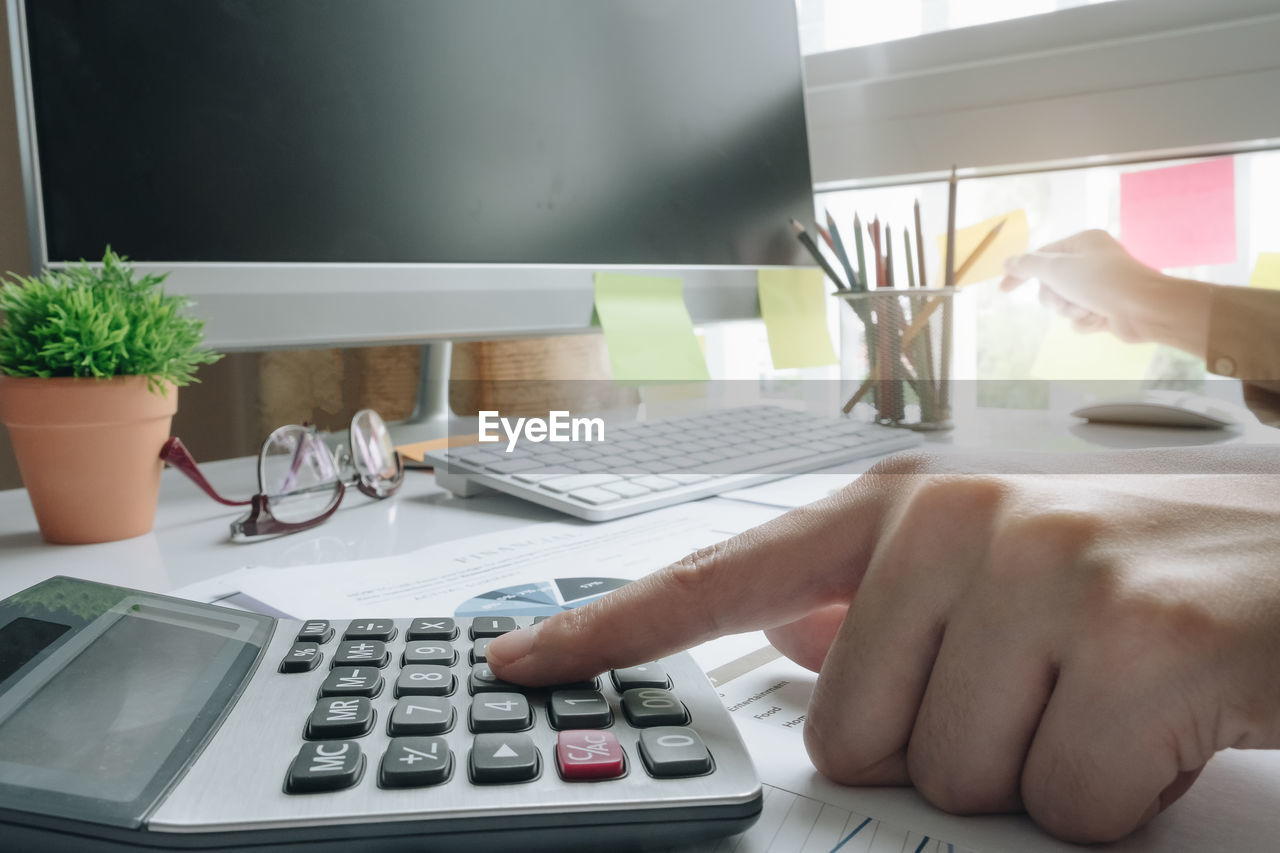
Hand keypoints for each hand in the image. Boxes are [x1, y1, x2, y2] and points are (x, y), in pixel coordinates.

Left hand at [488, 447, 1279, 842]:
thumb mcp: (995, 561)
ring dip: (1029, 775)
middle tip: (1035, 692)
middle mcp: (955, 524)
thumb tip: (782, 623)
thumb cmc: (1144, 574)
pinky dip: (1106, 798)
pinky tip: (1151, 724)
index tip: (524, 665)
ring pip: (948, 778)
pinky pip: (1056, 804)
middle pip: (848, 733)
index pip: (723, 572)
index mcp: (904, 508)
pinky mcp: (1134, 640)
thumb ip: (876, 596)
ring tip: (1096, 700)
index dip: (615, 627)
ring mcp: (1041, 574)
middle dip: (943, 750)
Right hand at [1000, 230, 1210, 357]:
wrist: (1145, 309)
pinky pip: (1080, 316)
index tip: (1004, 289)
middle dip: (1056, 298)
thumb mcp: (1057, 268)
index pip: (1041, 255)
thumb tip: (1008, 261)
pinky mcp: (1106, 306)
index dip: (1021, 273)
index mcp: (1082, 243)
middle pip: (1051, 284)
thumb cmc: (1102, 282)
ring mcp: (1099, 285)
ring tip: (1087, 309)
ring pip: (1064, 303)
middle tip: (1066, 300)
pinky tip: (1100, 319)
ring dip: (1071, 310)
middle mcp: (1091, 261)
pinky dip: (1085, 320)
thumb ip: (1028, 265)